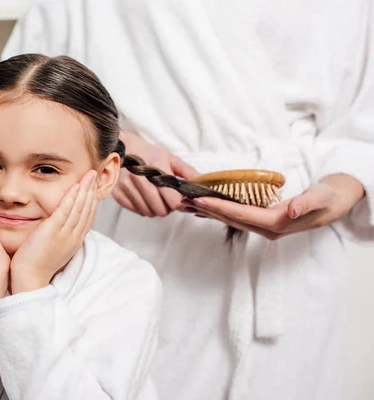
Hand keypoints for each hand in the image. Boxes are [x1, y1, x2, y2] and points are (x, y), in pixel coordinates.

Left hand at [9, 170, 97, 292]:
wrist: (29, 279)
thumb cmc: (37, 265)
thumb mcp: (54, 249)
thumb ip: (59, 235)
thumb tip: (59, 225)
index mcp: (75, 241)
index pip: (88, 217)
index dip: (92, 201)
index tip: (93, 187)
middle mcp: (74, 237)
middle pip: (87, 210)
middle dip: (92, 191)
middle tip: (94, 175)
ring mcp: (64, 234)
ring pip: (80, 208)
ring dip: (85, 189)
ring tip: (89, 175)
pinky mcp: (53, 232)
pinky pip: (66, 211)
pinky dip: (72, 197)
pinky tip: (76, 186)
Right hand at [113, 131, 198, 216]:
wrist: (122, 149)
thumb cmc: (147, 154)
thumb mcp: (169, 158)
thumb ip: (187, 172)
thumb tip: (202, 185)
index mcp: (156, 168)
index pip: (173, 201)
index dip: (180, 203)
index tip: (181, 200)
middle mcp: (139, 179)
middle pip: (161, 210)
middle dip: (167, 207)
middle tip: (166, 197)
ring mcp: (127, 187)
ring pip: (149, 213)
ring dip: (155, 208)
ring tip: (154, 195)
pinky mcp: (118, 194)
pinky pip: (137, 211)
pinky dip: (143, 207)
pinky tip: (143, 196)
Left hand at [183, 174, 364, 239]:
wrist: (336, 203)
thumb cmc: (329, 198)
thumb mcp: (322, 198)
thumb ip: (307, 203)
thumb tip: (292, 209)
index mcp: (277, 223)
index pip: (242, 215)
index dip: (220, 208)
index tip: (201, 200)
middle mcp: (268, 228)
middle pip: (231, 220)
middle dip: (208, 210)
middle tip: (185, 200)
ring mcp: (265, 227)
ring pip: (231, 220)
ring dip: (210, 213)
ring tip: (188, 205)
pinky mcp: (263, 221)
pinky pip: (237, 217)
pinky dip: (220, 212)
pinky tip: (205, 208)